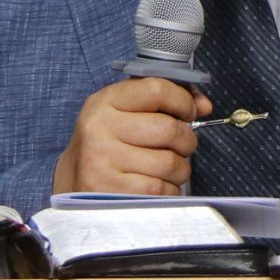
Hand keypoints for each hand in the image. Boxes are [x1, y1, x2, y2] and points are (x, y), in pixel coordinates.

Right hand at [52, 79, 212, 194]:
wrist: (75, 178)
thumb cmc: (110, 142)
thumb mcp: (126, 112)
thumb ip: (164, 101)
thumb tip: (204, 105)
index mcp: (105, 101)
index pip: (157, 89)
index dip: (183, 101)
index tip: (188, 112)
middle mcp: (100, 128)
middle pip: (169, 129)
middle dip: (187, 140)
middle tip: (182, 146)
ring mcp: (103, 160)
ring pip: (170, 162)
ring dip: (180, 168)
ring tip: (170, 167)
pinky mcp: (110, 190)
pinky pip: (160, 188)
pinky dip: (169, 188)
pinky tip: (159, 184)